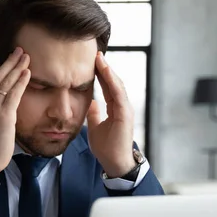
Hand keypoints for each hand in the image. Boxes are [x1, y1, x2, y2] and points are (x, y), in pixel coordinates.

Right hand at [0, 47, 30, 182]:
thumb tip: (1, 103)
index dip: (1, 68)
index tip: (10, 58)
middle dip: (10, 62)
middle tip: (20, 49)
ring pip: (6, 83)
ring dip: (17, 68)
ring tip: (26, 56)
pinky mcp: (4, 116)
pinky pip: (14, 95)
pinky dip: (21, 82)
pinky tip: (27, 73)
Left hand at [87, 51, 135, 177]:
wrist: (114, 163)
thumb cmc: (106, 148)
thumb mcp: (95, 127)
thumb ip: (94, 114)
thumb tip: (90, 103)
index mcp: (116, 109)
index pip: (108, 87)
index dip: (101, 74)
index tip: (92, 62)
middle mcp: (122, 107)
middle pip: (113, 83)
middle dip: (104, 68)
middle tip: (96, 54)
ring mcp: (125, 110)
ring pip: (117, 85)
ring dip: (108, 71)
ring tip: (99, 58)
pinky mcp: (125, 114)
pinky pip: (118, 94)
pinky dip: (112, 82)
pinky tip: (106, 71)